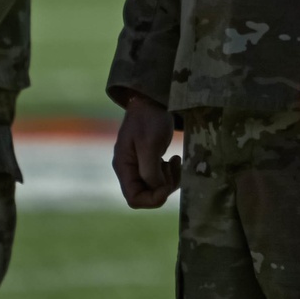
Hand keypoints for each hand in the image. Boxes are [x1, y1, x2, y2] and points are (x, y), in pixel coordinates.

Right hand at [111, 94, 182, 208]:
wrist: (152, 100)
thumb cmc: (149, 119)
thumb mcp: (149, 144)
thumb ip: (150, 170)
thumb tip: (158, 188)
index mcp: (124, 167)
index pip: (134, 198)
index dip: (152, 199)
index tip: (167, 186)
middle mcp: (129, 170)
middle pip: (146, 194)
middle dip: (164, 187)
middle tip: (173, 168)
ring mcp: (139, 166)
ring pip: (156, 187)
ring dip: (170, 179)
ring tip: (175, 160)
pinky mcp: (150, 161)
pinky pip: (161, 177)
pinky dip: (171, 173)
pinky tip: (174, 158)